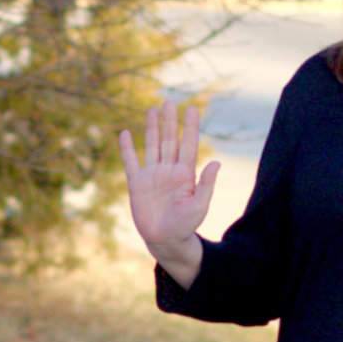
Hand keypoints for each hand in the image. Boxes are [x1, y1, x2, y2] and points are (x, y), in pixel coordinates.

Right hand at [118, 103, 219, 283]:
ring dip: (152, 128)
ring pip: (152, 146)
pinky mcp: (137, 184)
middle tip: (169, 102)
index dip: (190, 127)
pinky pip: (131, 162)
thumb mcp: (199, 205)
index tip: (192, 109)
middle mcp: (168, 170)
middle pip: (169, 140)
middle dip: (170, 122)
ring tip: (153, 110)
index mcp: (185, 174)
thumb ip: (206, 184)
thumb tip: (217, 163)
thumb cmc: (185, 225)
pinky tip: (125, 134)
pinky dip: (127, 149)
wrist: (165, 240)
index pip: (188, 144)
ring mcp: (152, 175)